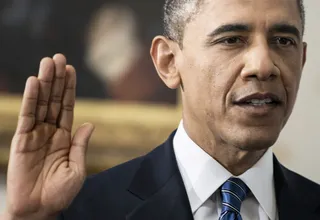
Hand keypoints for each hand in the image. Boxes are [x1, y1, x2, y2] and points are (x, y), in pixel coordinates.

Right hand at [5, 54, 94, 218]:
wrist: (39, 209)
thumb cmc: (60, 192)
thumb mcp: (77, 168)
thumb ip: (80, 145)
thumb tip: (90, 124)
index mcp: (65, 137)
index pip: (67, 107)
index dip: (69, 88)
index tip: (70, 69)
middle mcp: (50, 131)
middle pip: (54, 99)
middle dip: (57, 79)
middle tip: (58, 57)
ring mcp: (36, 134)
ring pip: (41, 103)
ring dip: (45, 82)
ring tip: (48, 63)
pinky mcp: (22, 140)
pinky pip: (27, 116)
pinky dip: (31, 99)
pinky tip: (34, 83)